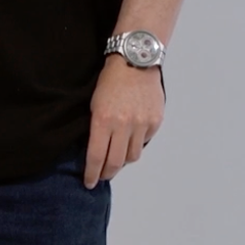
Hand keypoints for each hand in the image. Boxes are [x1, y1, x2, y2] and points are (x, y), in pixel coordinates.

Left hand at [84, 56, 163, 187]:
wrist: (135, 61)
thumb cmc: (110, 80)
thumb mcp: (94, 103)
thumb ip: (96, 128)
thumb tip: (97, 152)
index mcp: (103, 120)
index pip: (96, 157)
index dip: (92, 174)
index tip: (89, 183)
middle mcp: (123, 125)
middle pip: (115, 162)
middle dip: (107, 173)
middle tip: (103, 176)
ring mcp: (141, 124)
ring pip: (132, 155)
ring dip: (123, 159)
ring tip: (118, 156)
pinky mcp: (154, 121)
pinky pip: (144, 141)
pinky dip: (137, 142)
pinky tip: (132, 136)